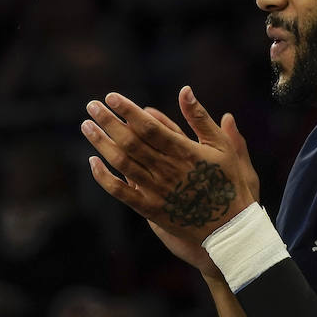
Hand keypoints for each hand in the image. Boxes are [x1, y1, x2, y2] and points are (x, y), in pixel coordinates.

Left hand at [82, 86, 260, 244]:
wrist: (229, 227)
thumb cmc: (228, 181)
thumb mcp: (221, 146)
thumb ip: (200, 118)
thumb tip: (185, 90)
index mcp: (184, 151)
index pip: (148, 126)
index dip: (128, 110)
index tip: (111, 97)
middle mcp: (167, 170)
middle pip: (130, 141)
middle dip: (108, 121)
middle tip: (92, 106)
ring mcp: (156, 191)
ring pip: (122, 163)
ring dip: (101, 143)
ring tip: (86, 126)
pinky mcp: (150, 209)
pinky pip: (120, 192)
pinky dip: (104, 177)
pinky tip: (92, 162)